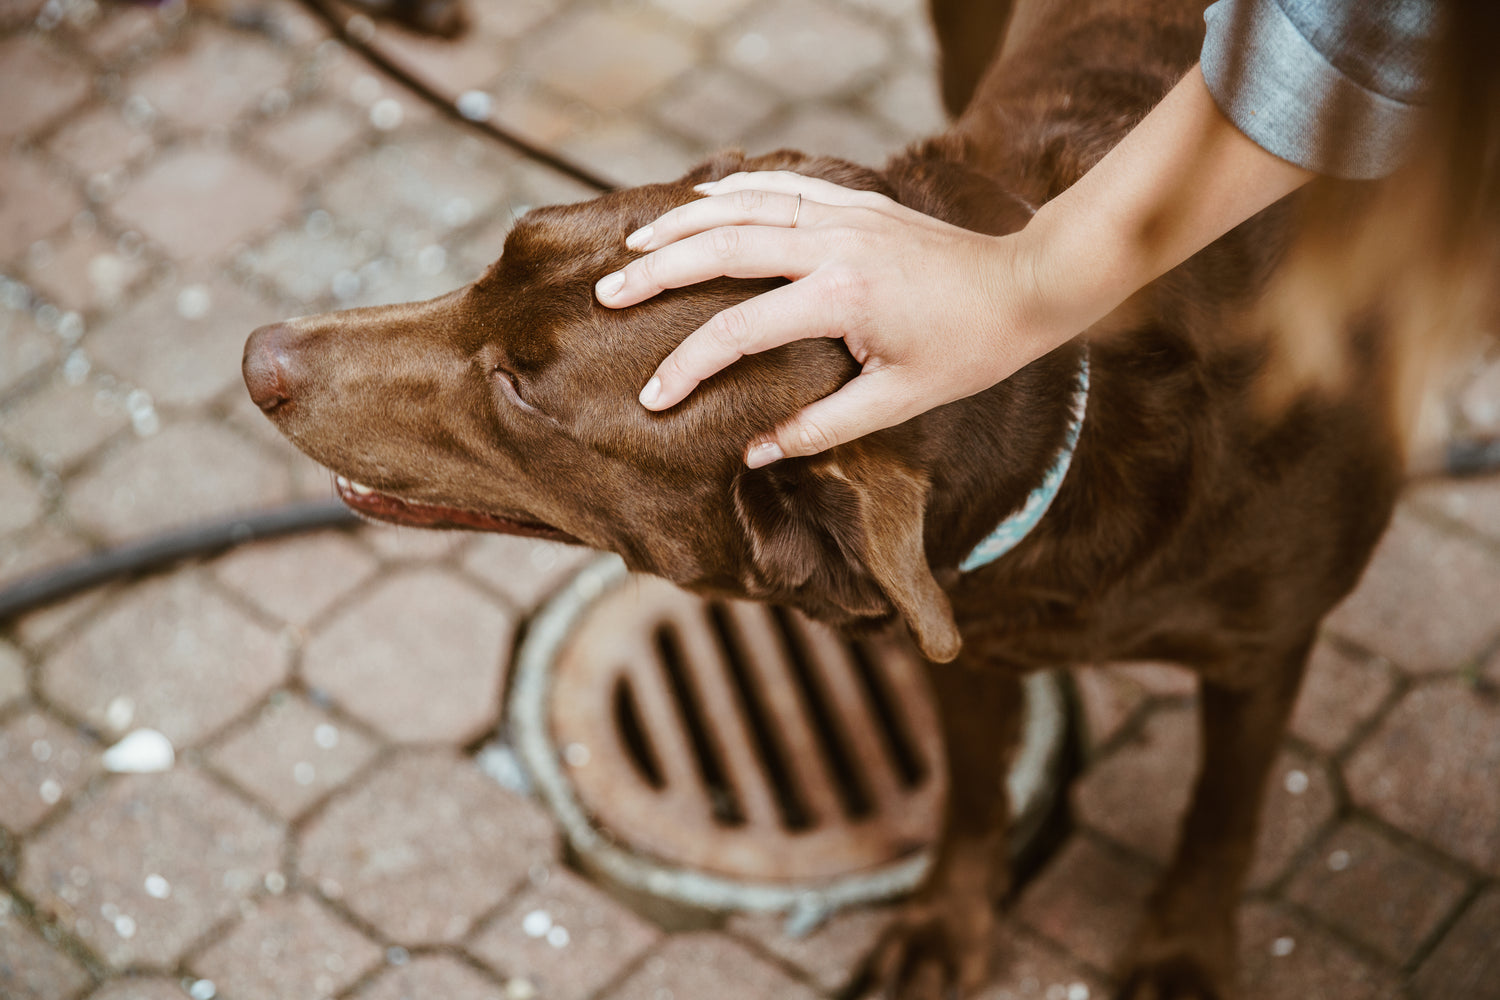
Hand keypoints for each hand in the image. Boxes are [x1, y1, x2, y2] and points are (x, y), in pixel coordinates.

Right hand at [593, 170, 1065, 466]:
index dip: (689, 366)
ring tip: (633, 246)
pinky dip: (736, 189)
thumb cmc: (968, 351)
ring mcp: (844, 215)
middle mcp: (834, 245)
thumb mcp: (897, 403)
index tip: (654, 397)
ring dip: (683, 223)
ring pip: (744, 207)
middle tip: (606, 294)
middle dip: (658, 273)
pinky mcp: (857, 202)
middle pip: (722, 249)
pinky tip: (702, 200)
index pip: (740, 331)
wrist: (1027, 286)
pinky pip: (782, 185)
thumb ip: (822, 427)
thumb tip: (754, 451)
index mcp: (841, 299)